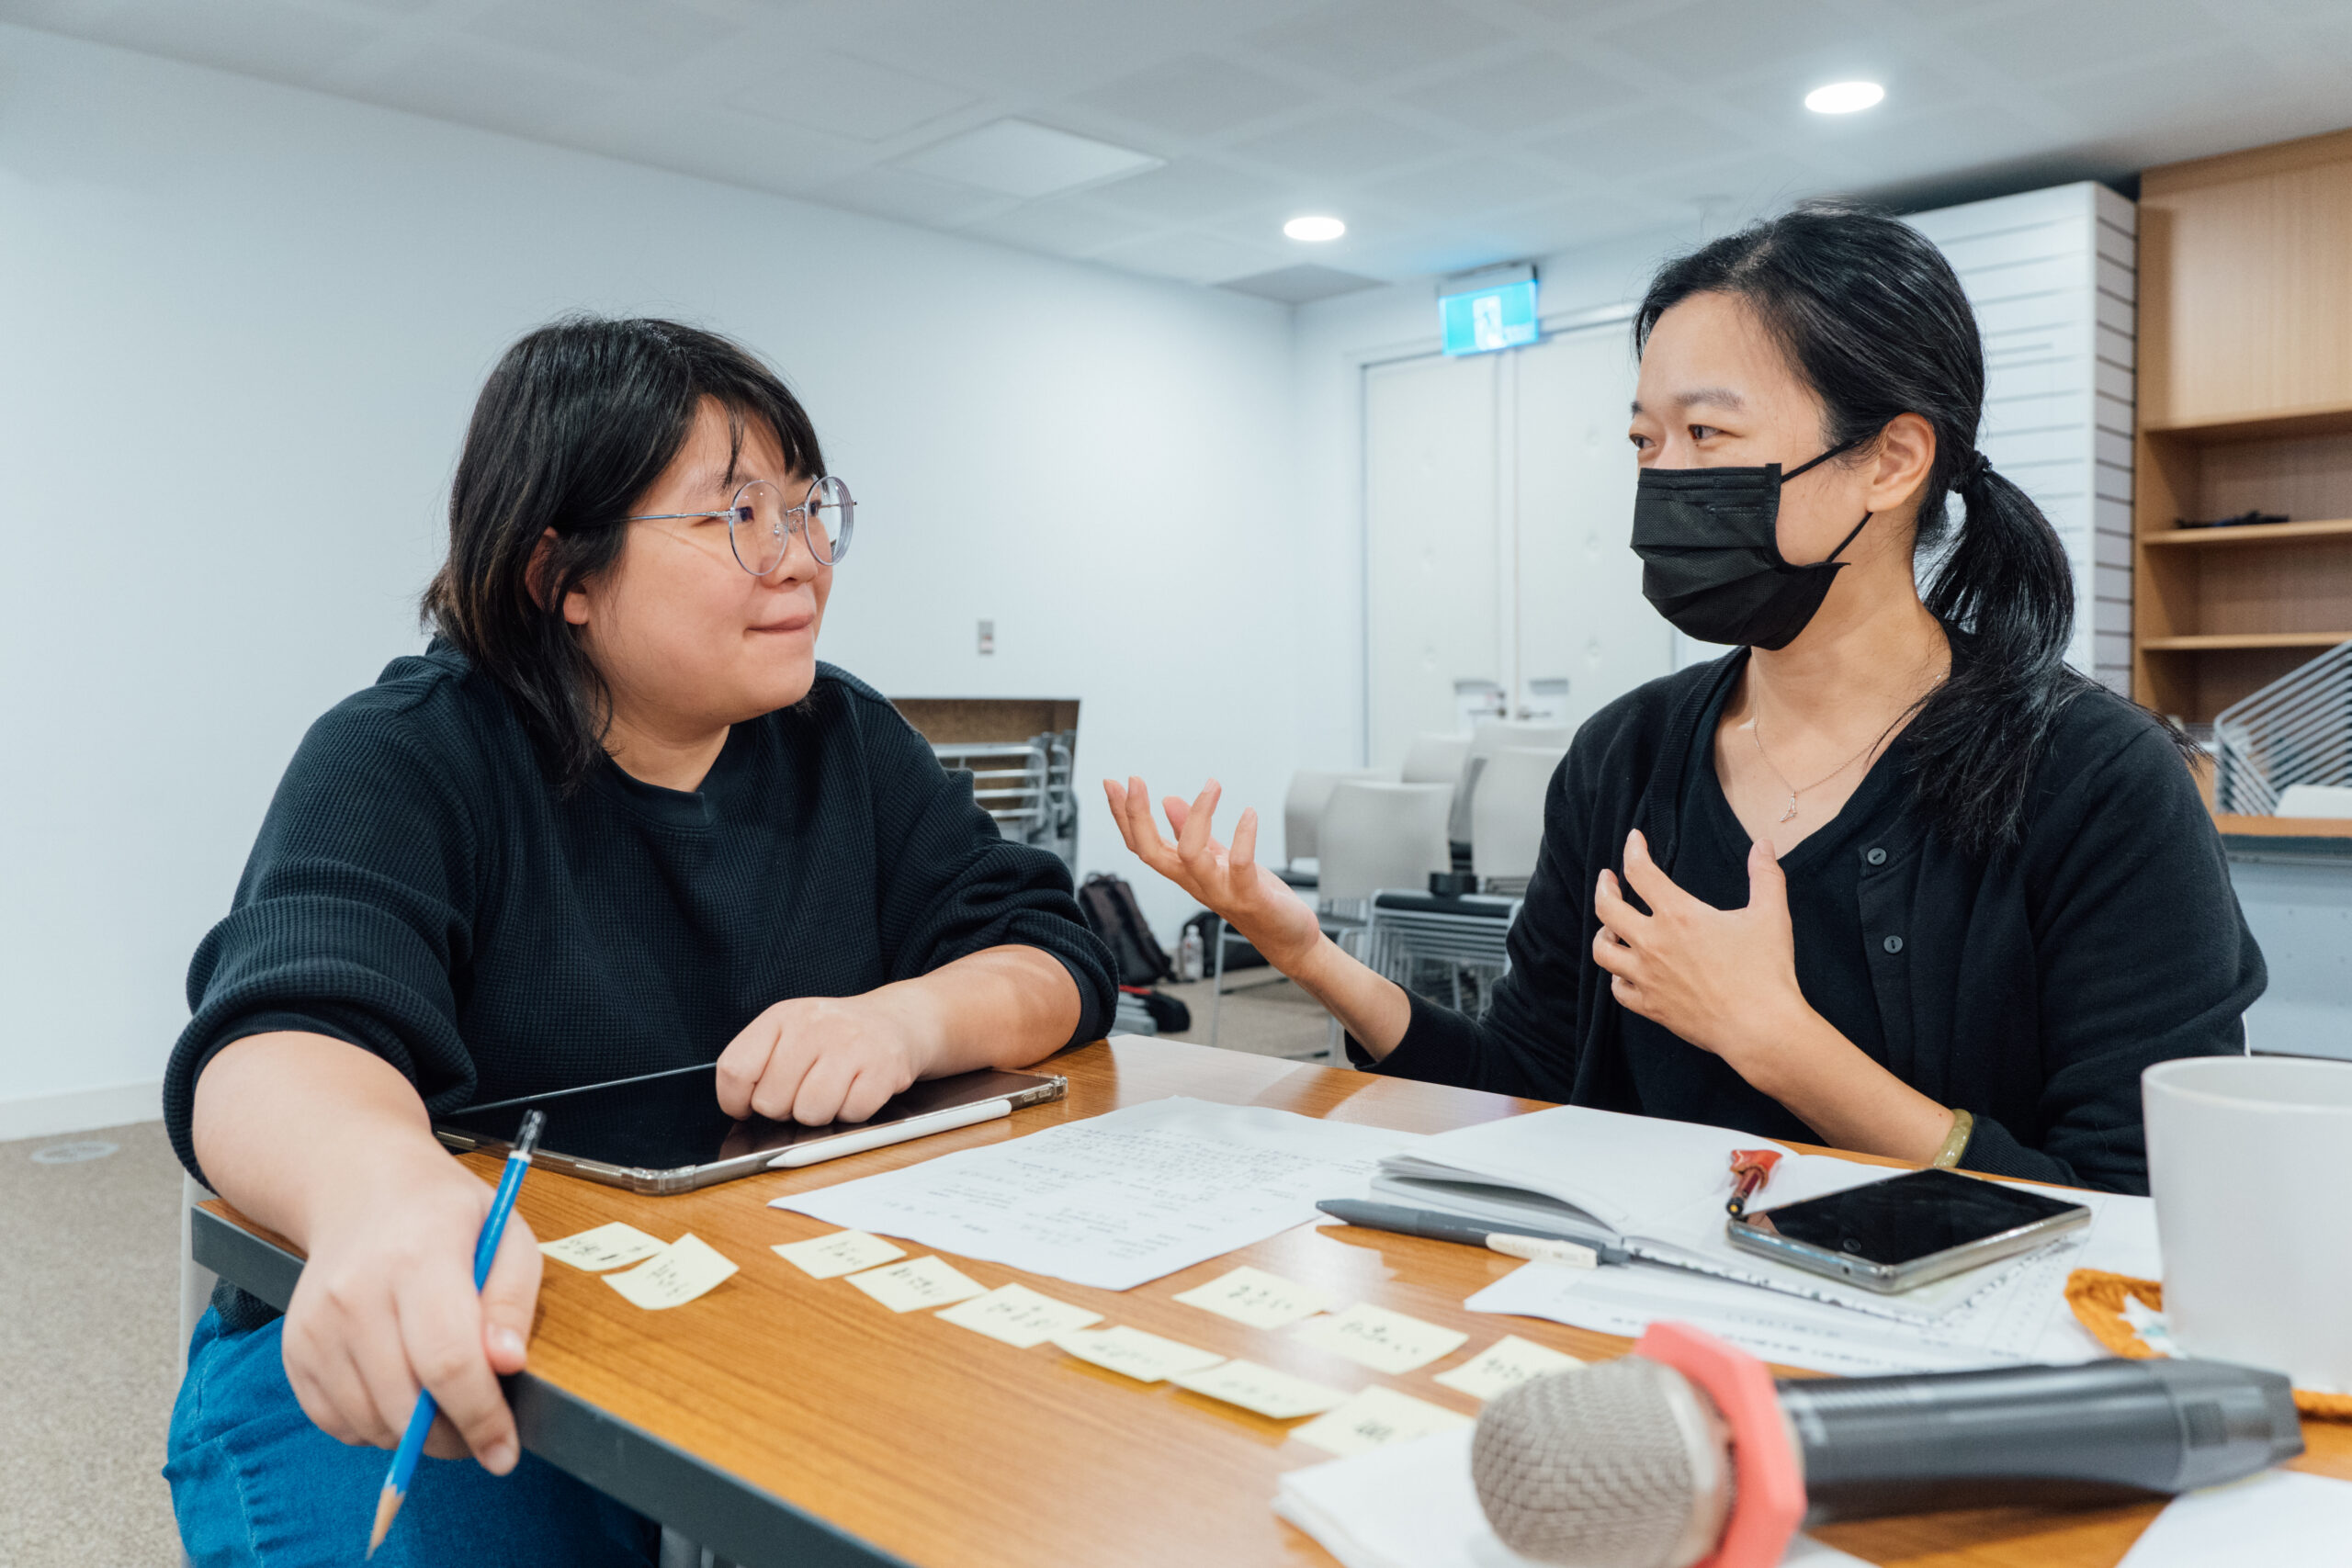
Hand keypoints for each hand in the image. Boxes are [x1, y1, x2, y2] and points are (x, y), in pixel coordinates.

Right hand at [280, 1145, 539, 1468]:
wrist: (360, 1189)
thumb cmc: (444, 1214)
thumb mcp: (506, 1235)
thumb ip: (513, 1301)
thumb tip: (508, 1364)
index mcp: (418, 1258)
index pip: (447, 1361)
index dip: (481, 1417)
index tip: (504, 1450)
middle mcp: (356, 1294)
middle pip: (405, 1403)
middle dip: (452, 1436)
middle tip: (482, 1433)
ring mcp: (317, 1325)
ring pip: (370, 1422)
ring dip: (414, 1436)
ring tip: (443, 1405)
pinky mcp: (295, 1349)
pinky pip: (335, 1421)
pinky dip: (373, 1427)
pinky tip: (400, 1393)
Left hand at [715, 992, 935, 1125]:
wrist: (895, 1021)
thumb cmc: (834, 1036)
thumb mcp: (790, 1032)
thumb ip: (759, 1063)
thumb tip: (739, 1108)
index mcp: (782, 1017)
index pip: (736, 1069)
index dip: (735, 1100)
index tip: (746, 1107)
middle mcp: (813, 1026)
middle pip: (770, 1101)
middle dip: (785, 1109)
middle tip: (803, 1091)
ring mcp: (850, 1045)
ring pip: (810, 1112)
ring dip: (819, 1114)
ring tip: (831, 1091)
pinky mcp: (882, 1067)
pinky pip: (851, 1114)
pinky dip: (853, 1112)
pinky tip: (857, 1089)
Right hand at [1103, 777, 1322, 970]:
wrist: (1287, 937)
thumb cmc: (1253, 899)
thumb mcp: (1218, 859)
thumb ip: (1191, 833)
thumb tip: (1168, 801)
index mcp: (1184, 872)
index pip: (1141, 845)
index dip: (1123, 817)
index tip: (1112, 784)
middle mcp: (1195, 882)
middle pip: (1151, 852)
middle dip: (1137, 815)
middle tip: (1134, 780)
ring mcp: (1220, 890)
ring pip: (1190, 855)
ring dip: (1197, 817)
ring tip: (1211, 785)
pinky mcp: (1249, 895)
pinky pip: (1239, 864)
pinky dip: (1244, 836)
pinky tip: (1249, 814)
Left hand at [1591, 828, 1815, 1077]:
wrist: (1760, 1028)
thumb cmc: (1766, 971)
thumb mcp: (1770, 915)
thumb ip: (1765, 875)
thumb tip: (1764, 844)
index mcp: (1678, 915)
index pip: (1640, 872)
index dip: (1633, 850)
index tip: (1633, 840)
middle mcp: (1653, 943)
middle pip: (1607, 908)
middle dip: (1604, 888)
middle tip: (1608, 879)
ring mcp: (1647, 977)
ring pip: (1602, 951)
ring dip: (1603, 934)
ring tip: (1610, 927)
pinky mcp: (1650, 1006)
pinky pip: (1618, 989)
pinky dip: (1617, 976)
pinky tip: (1625, 971)